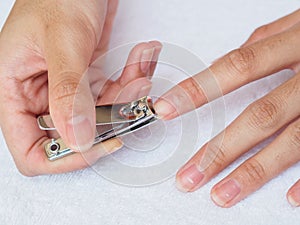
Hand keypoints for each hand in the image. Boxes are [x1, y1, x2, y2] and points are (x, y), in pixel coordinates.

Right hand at [0, 0, 161, 175]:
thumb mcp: (62, 41)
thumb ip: (67, 93)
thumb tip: (78, 139)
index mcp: (16, 91)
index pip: (31, 150)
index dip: (64, 157)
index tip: (98, 144)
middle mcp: (41, 96)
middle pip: (76, 135)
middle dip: (111, 119)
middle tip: (133, 96)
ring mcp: (69, 90)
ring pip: (103, 115)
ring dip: (128, 95)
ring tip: (141, 68)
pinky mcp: (90, 80)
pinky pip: (115, 94)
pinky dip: (132, 80)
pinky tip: (142, 57)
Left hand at [155, 9, 299, 206]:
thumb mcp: (298, 24)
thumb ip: (262, 44)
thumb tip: (222, 64)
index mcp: (296, 43)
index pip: (236, 67)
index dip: (198, 89)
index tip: (165, 110)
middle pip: (259, 115)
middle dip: (220, 149)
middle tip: (189, 176)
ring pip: (291, 141)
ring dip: (253, 172)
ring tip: (220, 195)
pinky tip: (287, 197)